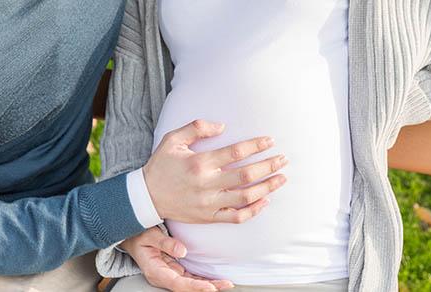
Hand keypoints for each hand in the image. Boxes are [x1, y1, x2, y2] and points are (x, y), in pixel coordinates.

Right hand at [120, 227, 233, 291]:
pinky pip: (190, 278)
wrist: (131, 236)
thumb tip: (182, 250)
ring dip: (209, 285)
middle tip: (226, 284)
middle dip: (208, 287)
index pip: (177, 283)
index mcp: (155, 271)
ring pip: (191, 284)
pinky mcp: (174, 270)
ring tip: (226, 283)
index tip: (210, 287)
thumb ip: (164, 242)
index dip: (195, 287)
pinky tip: (215, 280)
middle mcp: (163, 276)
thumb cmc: (138, 235)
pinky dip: (203, 280)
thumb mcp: (148, 235)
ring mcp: (169, 274)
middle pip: (187, 287)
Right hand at [143, 119, 288, 223]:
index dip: (256, 145)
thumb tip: (223, 126)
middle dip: (269, 166)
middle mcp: (207, 184)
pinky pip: (236, 217)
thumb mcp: (172, 139)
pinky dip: (254, 210)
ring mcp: (208, 203)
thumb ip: (196, 128)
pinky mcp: (208, 217)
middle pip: (246, 175)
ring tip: (282, 178)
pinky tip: (265, 201)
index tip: (270, 140)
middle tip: (284, 159)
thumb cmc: (161, 165)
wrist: (146, 197)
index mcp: (200, 163)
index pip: (236, 152)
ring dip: (267, 187)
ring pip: (245, 197)